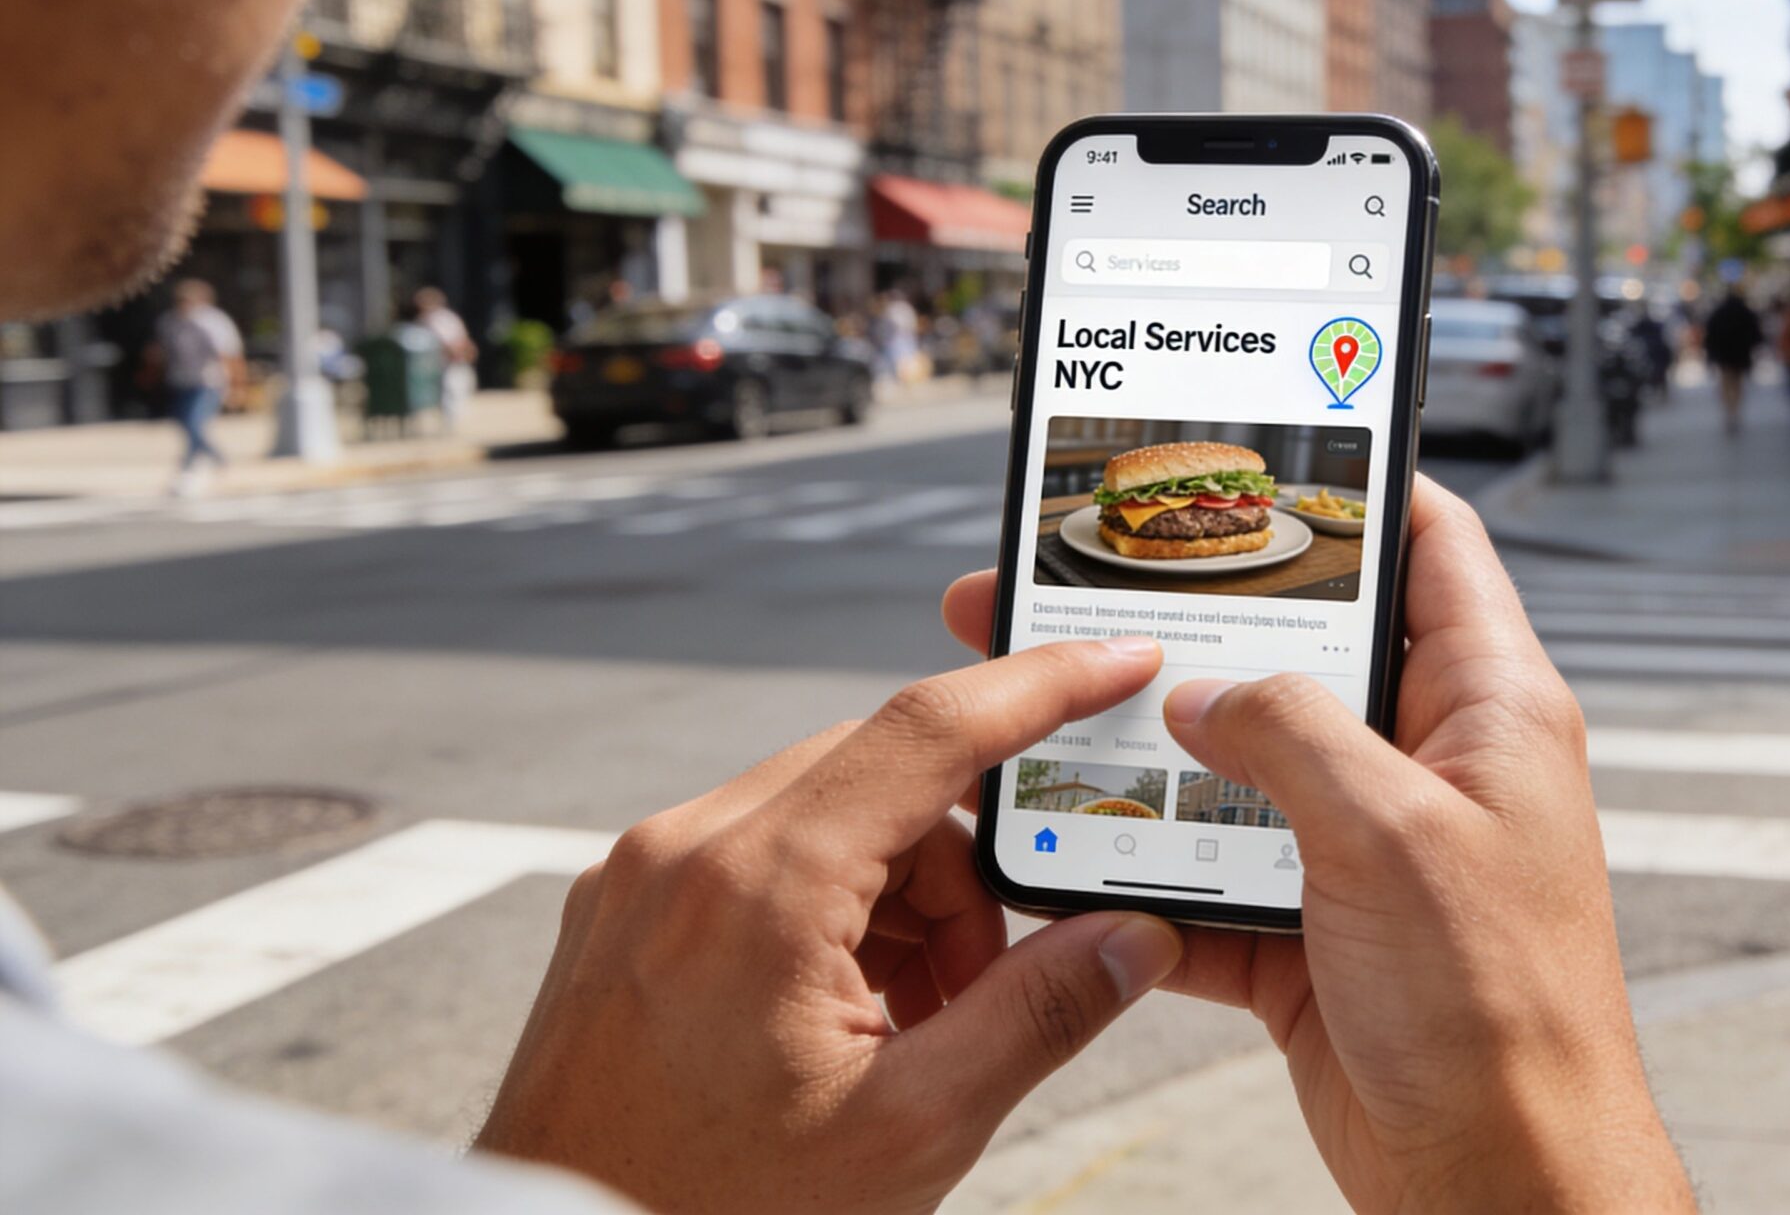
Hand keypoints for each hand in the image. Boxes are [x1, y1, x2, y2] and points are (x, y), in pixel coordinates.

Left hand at [475, 639, 1185, 1214]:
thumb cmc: (715, 1213)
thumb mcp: (911, 1127)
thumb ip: (1037, 1015)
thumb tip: (1134, 939)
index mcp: (757, 888)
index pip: (929, 730)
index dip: (1041, 686)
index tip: (1117, 662)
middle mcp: (684, 851)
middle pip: (885, 775)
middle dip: (966, 864)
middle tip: (993, 981)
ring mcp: (640, 877)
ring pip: (828, 813)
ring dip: (902, 897)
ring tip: (911, 1028)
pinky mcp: (622, 910)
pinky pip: (762, 856)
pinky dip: (834, 912)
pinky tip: (850, 1019)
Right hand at [942, 477, 1693, 1212]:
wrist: (1498, 1185)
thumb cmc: (1502, 1015)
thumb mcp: (1393, 836)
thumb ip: (1291, 736)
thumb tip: (1205, 696)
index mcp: (1488, 707)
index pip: (1430, 545)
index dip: (1353, 485)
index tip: (1262, 447)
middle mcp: (1429, 764)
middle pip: (1304, 653)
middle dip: (1198, 625)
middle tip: (1091, 587)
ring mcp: (1369, 849)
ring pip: (1243, 764)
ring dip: (1155, 751)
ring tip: (1053, 712)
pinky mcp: (1316, 932)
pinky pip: (1215, 874)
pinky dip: (1149, 872)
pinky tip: (1081, 858)